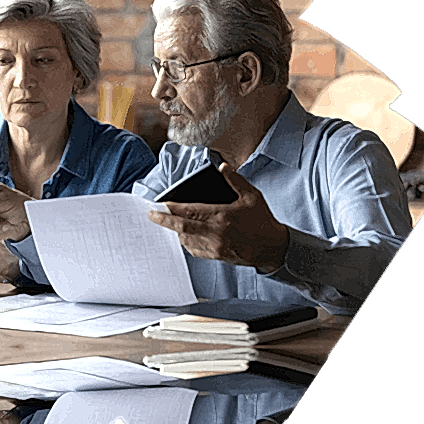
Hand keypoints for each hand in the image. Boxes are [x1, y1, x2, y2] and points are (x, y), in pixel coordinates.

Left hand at [147, 162, 288, 273]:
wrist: (273, 248)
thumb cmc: (263, 221)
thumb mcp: (252, 196)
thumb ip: (236, 181)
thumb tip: (223, 167)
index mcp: (222, 216)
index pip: (190, 211)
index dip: (173, 208)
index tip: (160, 203)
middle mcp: (215, 233)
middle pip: (182, 228)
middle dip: (164, 221)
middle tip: (151, 215)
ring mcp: (215, 247)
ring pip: (186, 240)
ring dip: (174, 232)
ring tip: (166, 223)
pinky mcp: (217, 256)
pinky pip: (195, 251)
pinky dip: (186, 243)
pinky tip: (183, 237)